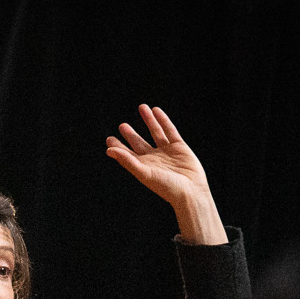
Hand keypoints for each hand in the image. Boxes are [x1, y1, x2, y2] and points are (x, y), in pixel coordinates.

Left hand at [107, 104, 226, 245]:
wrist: (191, 191)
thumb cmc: (166, 187)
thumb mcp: (144, 173)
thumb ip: (127, 161)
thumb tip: (109, 150)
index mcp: (143, 166)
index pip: (127, 154)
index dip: (118, 147)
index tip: (109, 139)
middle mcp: (154, 159)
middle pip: (139, 143)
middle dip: (131, 135)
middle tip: (122, 126)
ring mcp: (167, 152)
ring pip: (155, 132)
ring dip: (148, 120)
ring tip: (142, 107)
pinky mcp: (179, 147)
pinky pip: (170, 130)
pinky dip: (163, 120)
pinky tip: (157, 111)